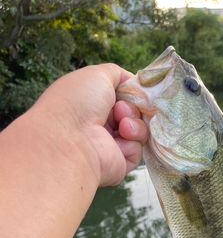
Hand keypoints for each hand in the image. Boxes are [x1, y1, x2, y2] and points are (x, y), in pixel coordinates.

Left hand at [32, 64, 147, 186]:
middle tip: (120, 110)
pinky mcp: (118, 163)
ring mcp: (109, 145)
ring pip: (139, 131)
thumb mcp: (97, 75)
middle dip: (132, 108)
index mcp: (92, 104)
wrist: (69, 141)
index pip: (122, 97)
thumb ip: (117, 74)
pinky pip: (137, 151)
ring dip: (134, 124)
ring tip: (122, 126)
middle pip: (134, 113)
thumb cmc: (77, 104)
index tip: (134, 92)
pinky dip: (131, 144)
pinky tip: (117, 144)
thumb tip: (132, 81)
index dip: (131, 94)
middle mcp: (100, 124)